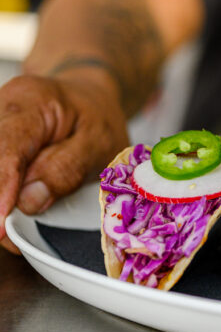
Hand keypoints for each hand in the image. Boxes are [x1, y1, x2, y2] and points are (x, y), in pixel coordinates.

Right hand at [0, 72, 127, 251]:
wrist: (88, 99)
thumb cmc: (96, 118)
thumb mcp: (99, 142)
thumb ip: (67, 169)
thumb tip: (29, 201)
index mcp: (31, 102)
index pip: (6, 150)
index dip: (1, 190)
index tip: (0, 227)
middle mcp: (3, 108)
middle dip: (2, 198)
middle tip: (14, 232)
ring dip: (4, 197)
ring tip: (22, 214)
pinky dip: (5, 192)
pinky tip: (15, 204)